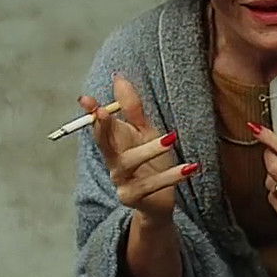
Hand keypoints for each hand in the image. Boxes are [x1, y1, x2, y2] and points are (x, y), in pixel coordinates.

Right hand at [79, 74, 199, 222]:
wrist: (160, 200)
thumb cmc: (152, 161)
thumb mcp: (144, 131)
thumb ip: (131, 107)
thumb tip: (118, 77)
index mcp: (115, 144)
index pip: (99, 127)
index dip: (91, 113)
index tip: (85, 99)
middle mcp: (113, 162)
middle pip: (104, 144)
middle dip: (103, 128)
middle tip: (105, 112)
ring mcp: (122, 182)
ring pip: (130, 163)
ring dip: (151, 149)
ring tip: (172, 137)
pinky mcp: (135, 198)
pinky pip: (153, 185)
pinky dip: (172, 176)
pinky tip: (191, 167)